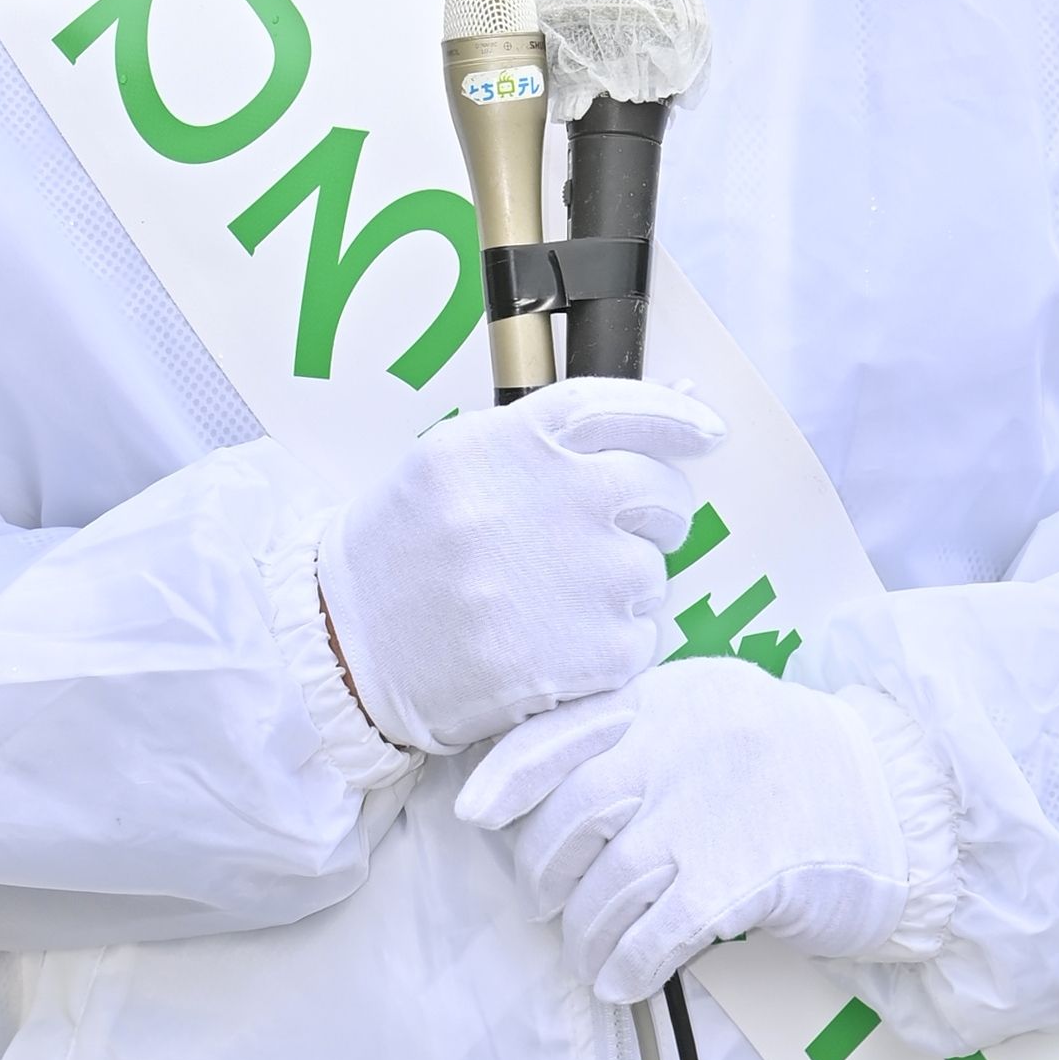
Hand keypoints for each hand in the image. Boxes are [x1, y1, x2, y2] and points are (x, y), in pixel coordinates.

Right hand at [315, 379, 723, 755]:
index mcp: (510, 441)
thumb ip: (549, 439)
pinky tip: (557, 644)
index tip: (708, 433)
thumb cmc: (408, 547)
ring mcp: (567, 579)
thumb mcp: (458, 460)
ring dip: (624, 588)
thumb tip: (674, 404)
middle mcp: (548, 499)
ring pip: (654, 574)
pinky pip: (641, 642)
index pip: (621, 407)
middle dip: (650, 514)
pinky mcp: (576, 655)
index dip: (677, 417)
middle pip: (659, 492)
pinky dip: (614, 648)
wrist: (349, 642)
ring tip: (554, 600)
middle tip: (601, 537)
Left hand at [455, 658, 908, 1002]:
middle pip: (569, 817)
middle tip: (546, 898)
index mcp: (663, 697)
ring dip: (582, 933)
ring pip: (604, 886)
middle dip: (542, 870)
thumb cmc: (786, 758)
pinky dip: (624, 964)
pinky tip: (621, 978)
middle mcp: (676, 747)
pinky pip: (653, 934)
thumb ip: (635, 725)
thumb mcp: (706, 708)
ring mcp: (706, 813)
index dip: (505, 776)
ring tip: (586, 950)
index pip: (558, 730)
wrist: (890, 799)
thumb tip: (541, 778)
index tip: (473, 814)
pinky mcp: (738, 879)